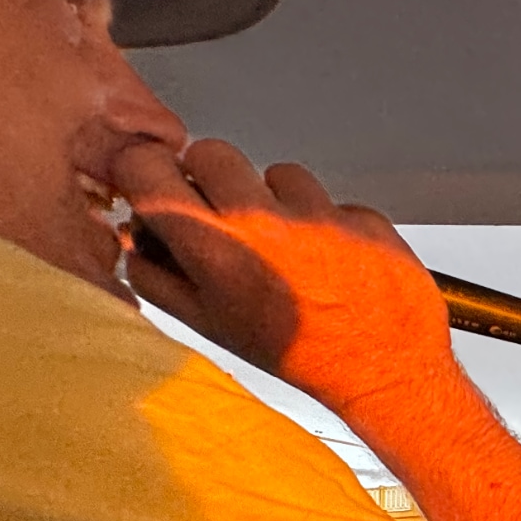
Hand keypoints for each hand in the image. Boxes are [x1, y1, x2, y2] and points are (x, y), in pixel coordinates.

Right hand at [113, 139, 456, 419]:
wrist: (384, 368)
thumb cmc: (299, 354)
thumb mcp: (211, 326)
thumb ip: (159, 277)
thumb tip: (136, 241)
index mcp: (215, 248)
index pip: (149, 167)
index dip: (148, 171)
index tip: (156, 180)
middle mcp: (264, 220)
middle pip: (212, 152)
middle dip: (212, 176)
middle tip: (225, 210)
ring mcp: (318, 213)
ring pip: (278, 173)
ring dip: (277, 199)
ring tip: (290, 247)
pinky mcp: (362, 214)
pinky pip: (331, 200)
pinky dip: (328, 221)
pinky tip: (332, 258)